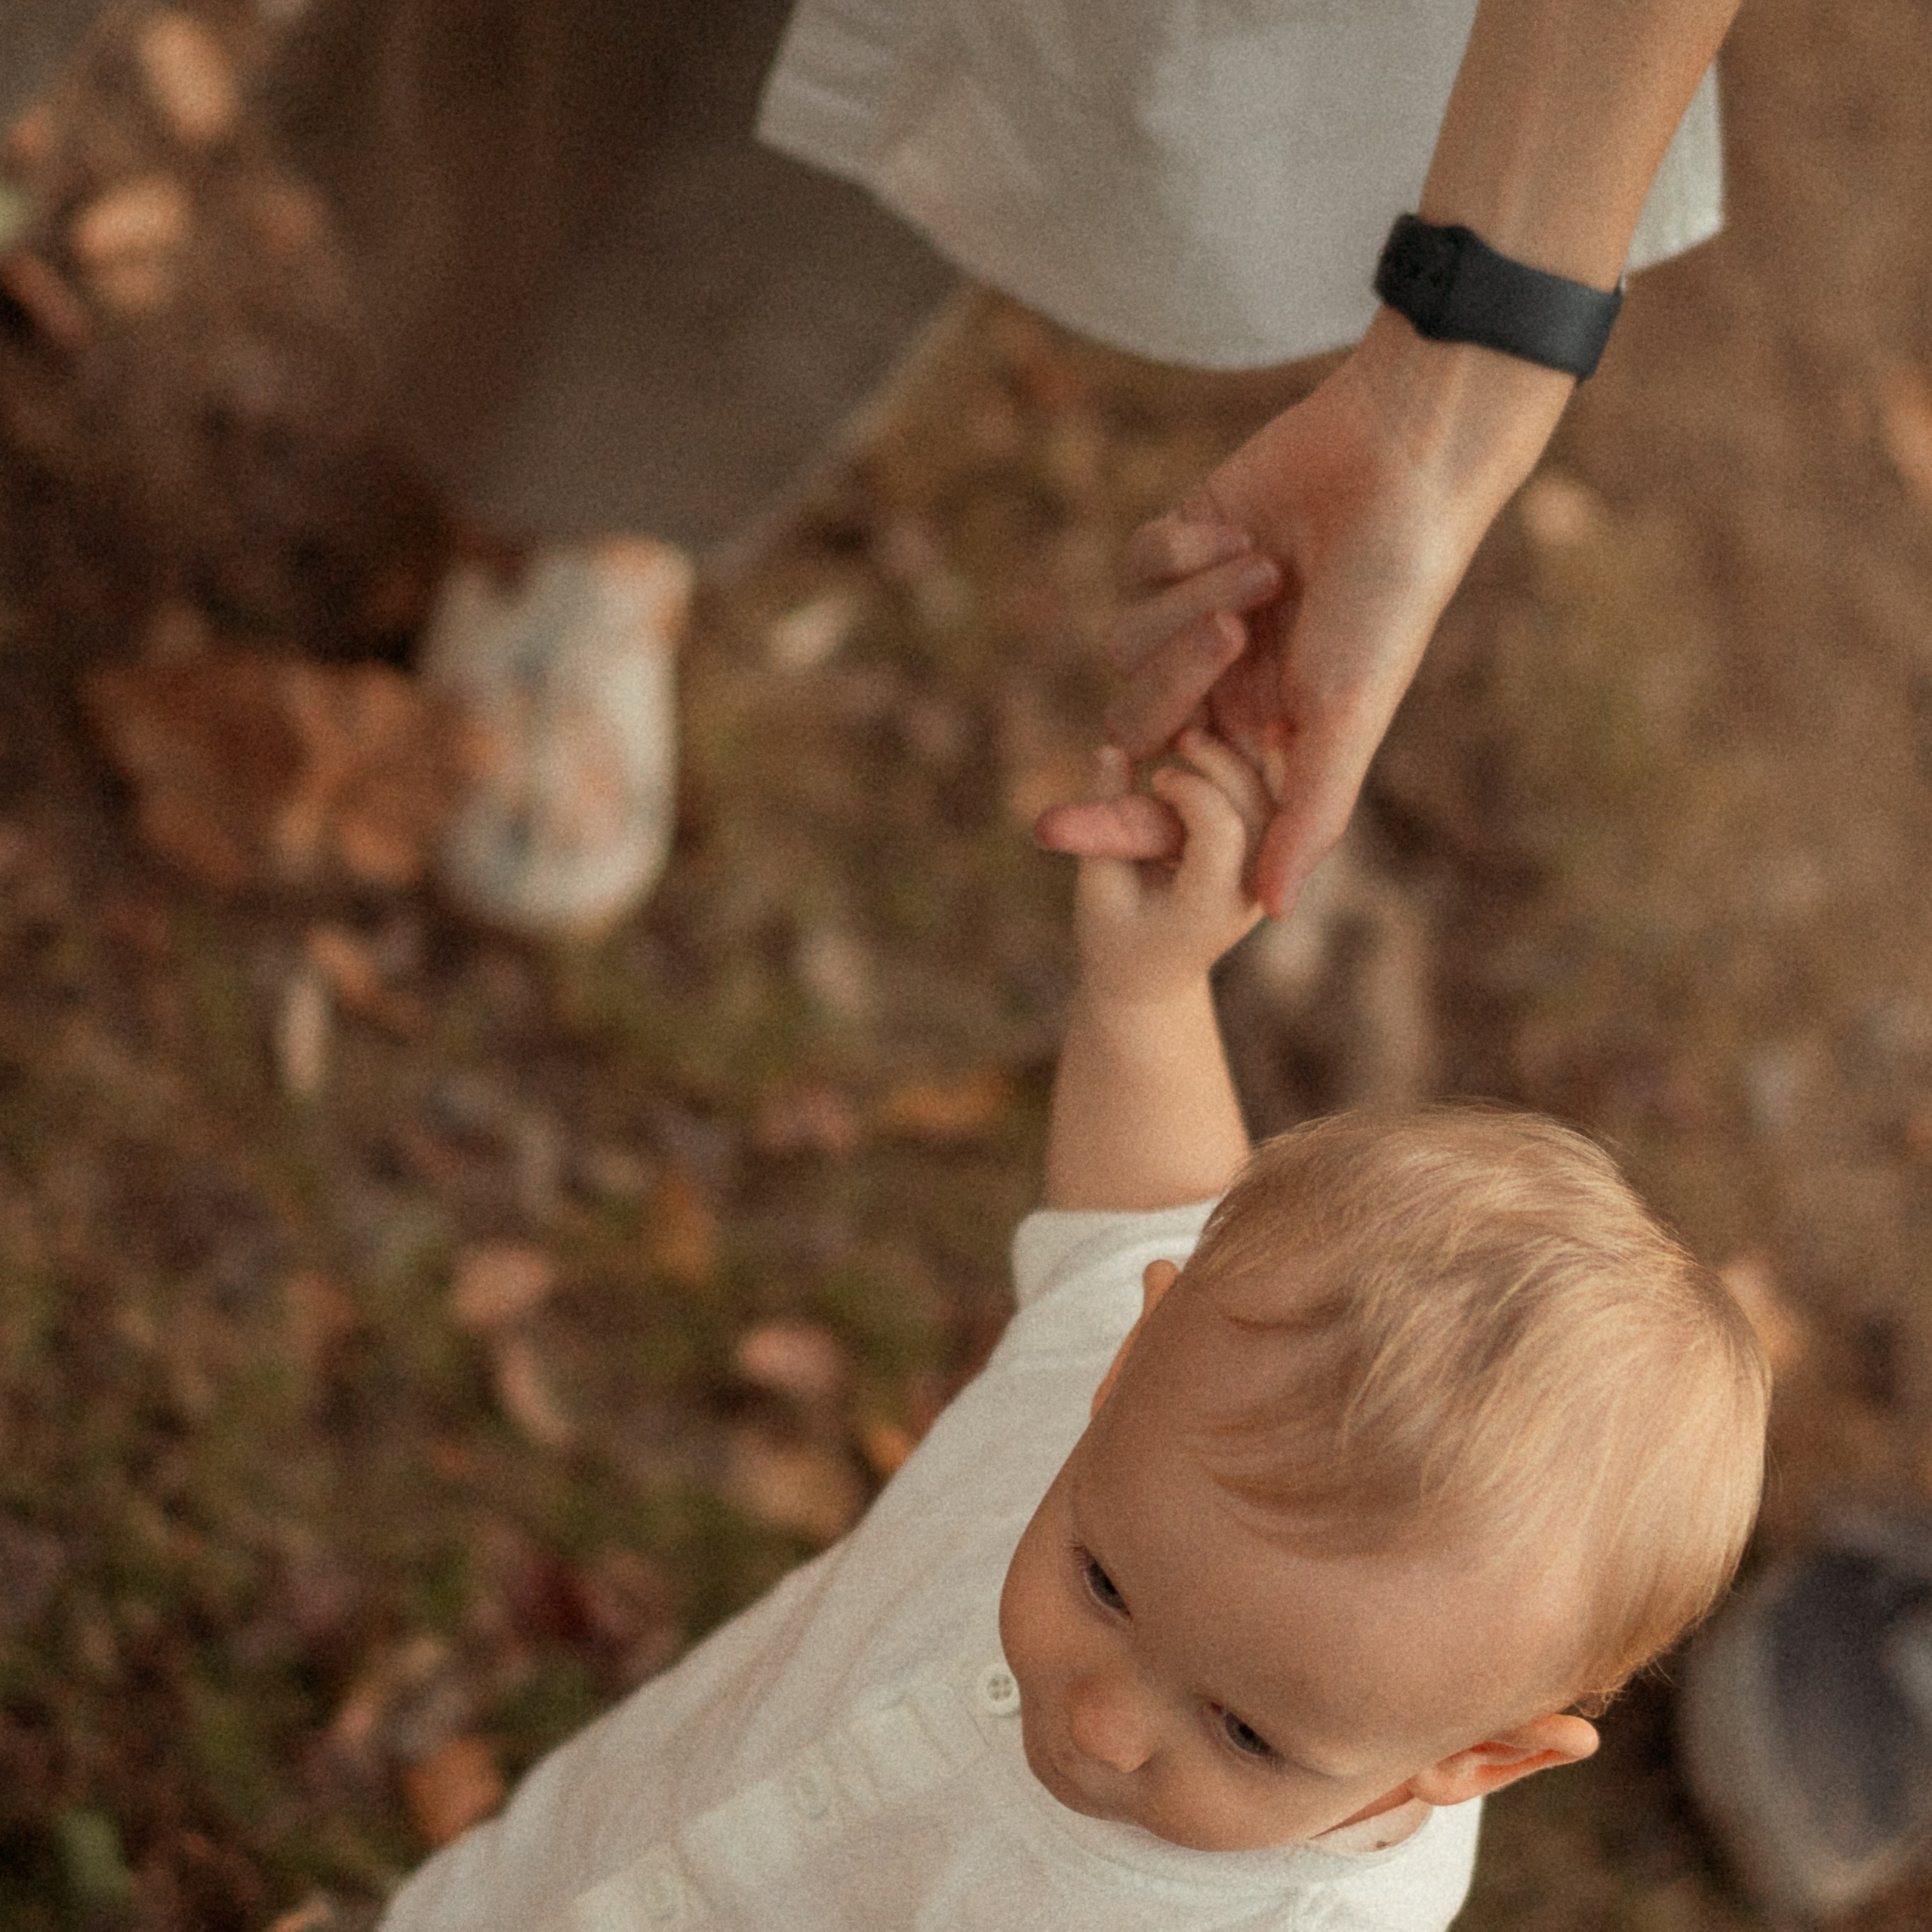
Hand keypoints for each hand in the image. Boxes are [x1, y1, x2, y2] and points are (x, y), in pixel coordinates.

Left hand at [1037, 312, 1572, 915]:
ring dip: (1192, 603)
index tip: (1050, 833)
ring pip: (1125, 643)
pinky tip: (1246, 532)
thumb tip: (1274, 909)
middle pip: (1133, 721)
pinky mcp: (1184, 541)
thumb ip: (1305, 814)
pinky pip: (1137, 565)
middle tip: (1233, 633)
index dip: (1112, 821)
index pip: (1168, 800)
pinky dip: (1184, 551)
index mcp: (1264, 736)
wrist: (1404, 460)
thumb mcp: (1346, 716)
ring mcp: (1198, 610)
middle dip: (1173, 680)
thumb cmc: (1389, 599)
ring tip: (1266, 569)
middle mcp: (1227, 682)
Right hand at [1073, 730, 1268, 1007]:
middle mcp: (1251, 891)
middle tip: (1182, 738)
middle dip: (1223, 765)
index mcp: (1207, 907)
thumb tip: (1110, 748)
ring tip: (1208, 732)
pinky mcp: (1272, 855)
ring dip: (1248, 759)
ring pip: (1279, 802)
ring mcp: (1269, 875)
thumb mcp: (1096, 886)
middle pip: (1257, 811)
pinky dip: (1264, 764)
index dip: (1194, 791)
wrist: (1157, 974)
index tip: (1156, 777)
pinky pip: (1281, 802)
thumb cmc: (1116, 935)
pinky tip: (1248, 729)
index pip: (1222, 833)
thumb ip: (1102, 825)